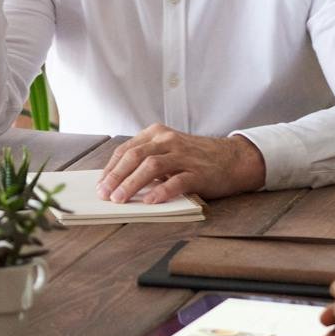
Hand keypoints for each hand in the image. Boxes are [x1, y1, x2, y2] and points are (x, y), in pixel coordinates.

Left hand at [97, 125, 267, 201]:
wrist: (234, 158)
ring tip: (120, 199)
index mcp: (157, 134)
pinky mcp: (199, 172)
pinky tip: (150, 201)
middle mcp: (168, 141)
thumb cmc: (195, 158)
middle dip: (116, 176)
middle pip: (135, 156)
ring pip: (152, 166)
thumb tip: (117, 181)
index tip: (101, 184)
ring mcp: (184, 156)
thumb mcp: (168, 150)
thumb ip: (146, 159)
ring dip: (132, 183)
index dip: (111, 168)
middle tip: (104, 194)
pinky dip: (161, 191)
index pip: (126, 150)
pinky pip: (177, 181)